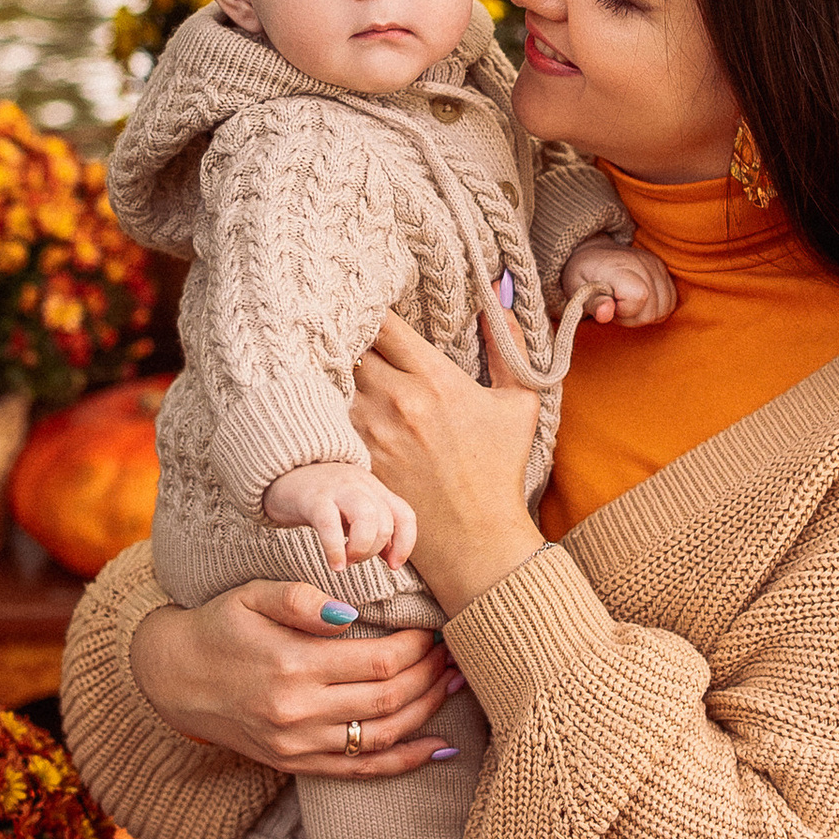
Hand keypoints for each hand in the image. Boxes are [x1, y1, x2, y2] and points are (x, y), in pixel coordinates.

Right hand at [131, 583, 461, 779]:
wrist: (173, 678)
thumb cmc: (219, 627)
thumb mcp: (251, 595)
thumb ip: (301, 598)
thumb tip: (352, 614)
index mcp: (292, 665)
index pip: (378, 661)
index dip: (415, 647)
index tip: (431, 628)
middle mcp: (298, 712)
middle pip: (388, 700)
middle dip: (429, 675)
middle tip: (452, 654)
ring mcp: (298, 745)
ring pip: (382, 736)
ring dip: (428, 712)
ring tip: (454, 686)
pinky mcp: (296, 765)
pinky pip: (361, 771)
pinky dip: (405, 762)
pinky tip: (439, 747)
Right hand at [260, 457, 417, 580]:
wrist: (279, 468)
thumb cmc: (318, 497)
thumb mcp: (351, 507)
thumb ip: (371, 527)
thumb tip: (391, 558)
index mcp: (373, 489)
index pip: (404, 515)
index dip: (405, 544)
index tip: (393, 565)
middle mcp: (360, 485)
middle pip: (385, 521)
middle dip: (374, 550)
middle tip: (354, 560)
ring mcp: (337, 489)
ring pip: (368, 518)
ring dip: (361, 548)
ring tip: (345, 561)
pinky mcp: (312, 498)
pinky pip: (330, 525)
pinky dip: (336, 550)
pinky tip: (334, 565)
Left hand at [348, 311, 543, 616]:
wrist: (475, 539)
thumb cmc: (500, 470)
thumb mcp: (518, 404)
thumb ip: (510, 347)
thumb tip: (503, 298)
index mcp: (435, 379)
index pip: (383, 323)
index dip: (369, 311)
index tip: (365, 308)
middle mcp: (399, 400)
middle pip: (351, 347)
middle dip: (348, 338)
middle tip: (340, 334)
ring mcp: (372, 433)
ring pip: (332, 381)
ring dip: (331, 373)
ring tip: (325, 366)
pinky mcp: (356, 461)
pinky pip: (326, 421)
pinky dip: (323, 410)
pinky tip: (320, 408)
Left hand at [562, 238, 678, 329]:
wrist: (591, 254)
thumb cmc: (582, 275)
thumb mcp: (576, 290)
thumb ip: (592, 303)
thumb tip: (606, 313)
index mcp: (617, 266)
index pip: (640, 296)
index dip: (625, 311)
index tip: (609, 306)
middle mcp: (641, 262)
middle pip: (654, 308)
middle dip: (634, 317)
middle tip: (615, 307)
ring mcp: (655, 264)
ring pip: (666, 307)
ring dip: (646, 314)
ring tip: (626, 304)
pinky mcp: (663, 268)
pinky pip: (672, 300)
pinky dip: (657, 308)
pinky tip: (639, 303)